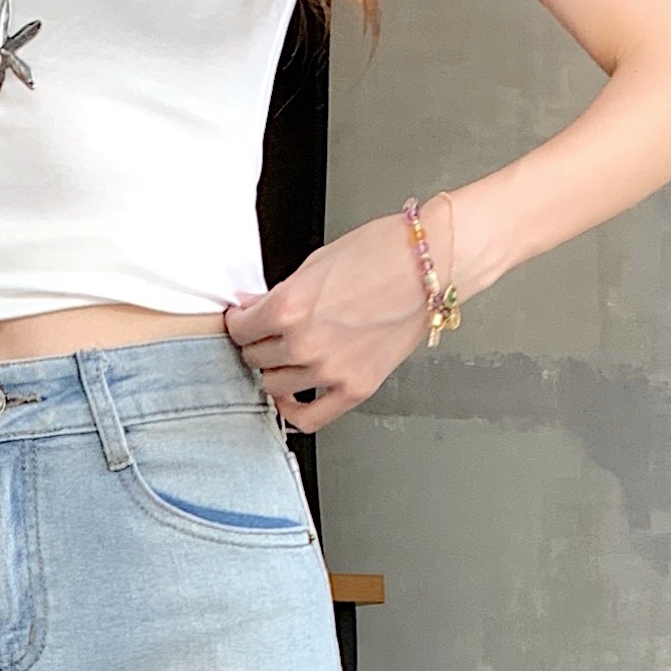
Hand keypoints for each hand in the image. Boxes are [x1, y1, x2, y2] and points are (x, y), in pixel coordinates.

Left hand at [223, 200, 451, 432]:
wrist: (430, 265)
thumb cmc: (383, 253)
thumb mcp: (316, 263)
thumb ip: (281, 293)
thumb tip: (253, 308)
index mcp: (289, 307)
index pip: (240, 329)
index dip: (240, 322)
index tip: (244, 321)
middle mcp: (304, 344)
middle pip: (254, 357)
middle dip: (258, 343)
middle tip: (268, 334)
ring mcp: (328, 371)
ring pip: (274, 386)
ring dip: (276, 371)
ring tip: (287, 356)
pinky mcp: (354, 389)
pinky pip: (308, 418)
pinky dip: (293, 410)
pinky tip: (293, 396)